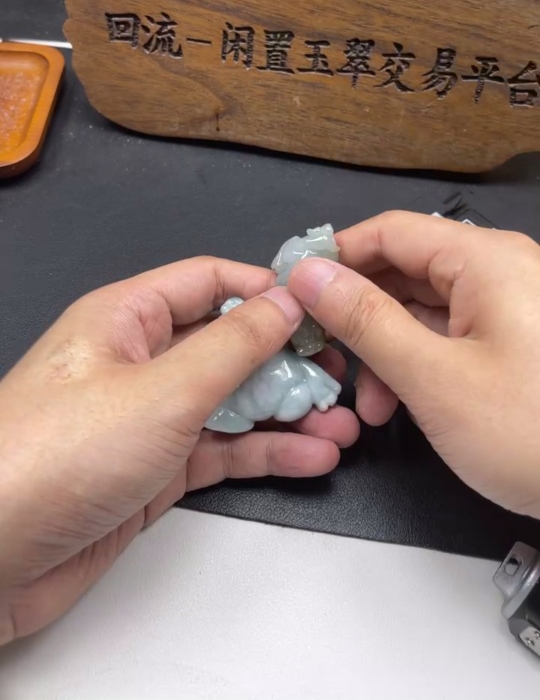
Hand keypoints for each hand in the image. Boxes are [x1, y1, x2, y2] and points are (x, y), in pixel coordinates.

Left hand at [0, 258, 358, 643]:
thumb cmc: (55, 456)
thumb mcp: (161, 391)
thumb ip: (232, 346)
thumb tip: (284, 302)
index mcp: (127, 318)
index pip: (211, 281)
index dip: (268, 289)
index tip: (323, 306)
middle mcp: (138, 361)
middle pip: (228, 343)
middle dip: (288, 360)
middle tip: (343, 376)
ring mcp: (147, 418)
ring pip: (231, 401)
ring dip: (287, 412)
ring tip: (344, 425)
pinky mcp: (152, 472)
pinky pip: (220, 450)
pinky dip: (265, 453)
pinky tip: (311, 458)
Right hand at [288, 211, 539, 518]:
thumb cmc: (533, 433)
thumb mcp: (434, 378)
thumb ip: (365, 320)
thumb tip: (309, 273)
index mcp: (486, 259)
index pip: (388, 231)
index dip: (333, 256)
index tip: (291, 291)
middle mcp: (501, 270)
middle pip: (405, 269)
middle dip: (358, 313)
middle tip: (320, 354)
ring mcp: (511, 306)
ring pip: (424, 307)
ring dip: (385, 349)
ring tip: (369, 404)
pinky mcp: (517, 340)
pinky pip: (451, 333)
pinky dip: (418, 363)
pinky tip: (400, 405)